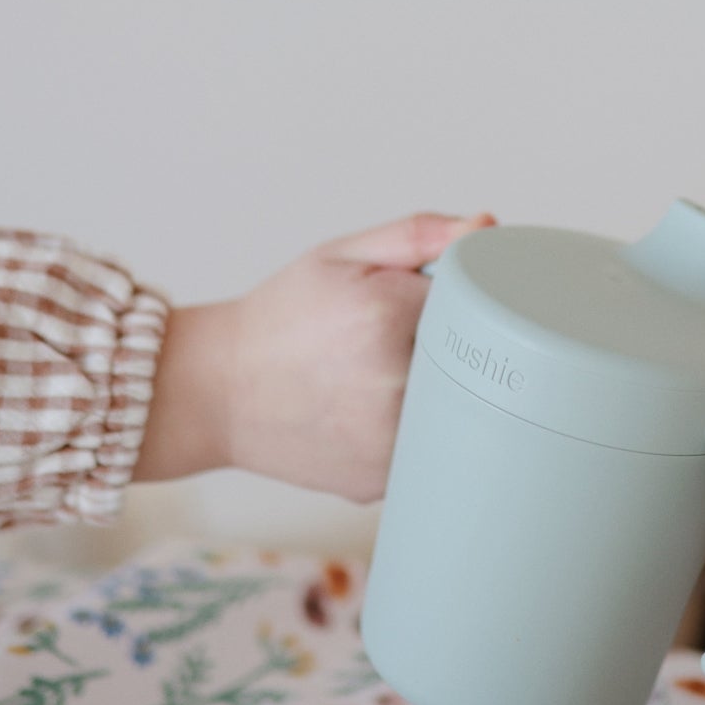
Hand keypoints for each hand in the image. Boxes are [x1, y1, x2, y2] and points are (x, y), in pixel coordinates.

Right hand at [136, 211, 494, 499]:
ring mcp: (389, 440)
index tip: (436, 306)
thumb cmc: (279, 319)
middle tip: (398, 343)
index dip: (458, 302)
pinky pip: (426, 448)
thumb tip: (488, 226)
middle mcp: (393, 383)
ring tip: (380, 377)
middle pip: (467, 360)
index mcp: (386, 315)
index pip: (473, 302)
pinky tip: (371, 414)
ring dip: (434, 392)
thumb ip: (418, 236)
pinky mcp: (382, 478)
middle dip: (447, 348)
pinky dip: (411, 430)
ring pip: (451, 410)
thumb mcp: (341, 257)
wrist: (216, 392)